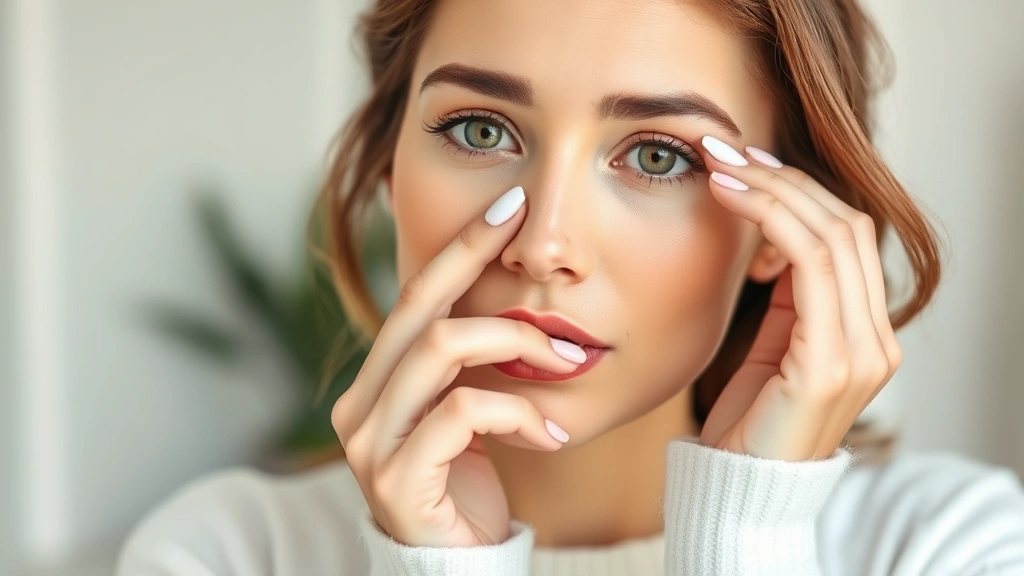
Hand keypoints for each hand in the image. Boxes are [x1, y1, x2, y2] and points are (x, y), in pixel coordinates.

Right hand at [331, 186, 580, 547]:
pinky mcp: (398, 481)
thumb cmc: (466, 489)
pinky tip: (550, 436)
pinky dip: (518, 413)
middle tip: (528, 232)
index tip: (505, 205)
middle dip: (474, 258)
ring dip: (516, 345)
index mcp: (375, 384)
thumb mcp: (463, 416)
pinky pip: (464, 414)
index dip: (458, 245)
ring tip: (566, 362)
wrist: (456, 572)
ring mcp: (371, 443)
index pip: (414, 296)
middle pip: (418, 306)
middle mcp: (359, 405)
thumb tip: (512, 305)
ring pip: (441, 348)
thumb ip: (467, 368)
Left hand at [697, 137, 901, 461]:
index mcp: (863, 330)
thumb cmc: (749, 419)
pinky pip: (810, 269)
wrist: (739, 487)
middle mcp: (875, 338)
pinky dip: (770, 225)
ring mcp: (861, 352)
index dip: (795, 189)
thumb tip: (769, 240)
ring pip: (830, 236)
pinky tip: (730, 206)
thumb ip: (787, 298)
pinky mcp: (830, 365)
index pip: (844, 234)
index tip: (740, 163)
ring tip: (720, 170)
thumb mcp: (772, 346)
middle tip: (724, 152)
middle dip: (781, 179)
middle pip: (844, 224)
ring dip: (772, 192)